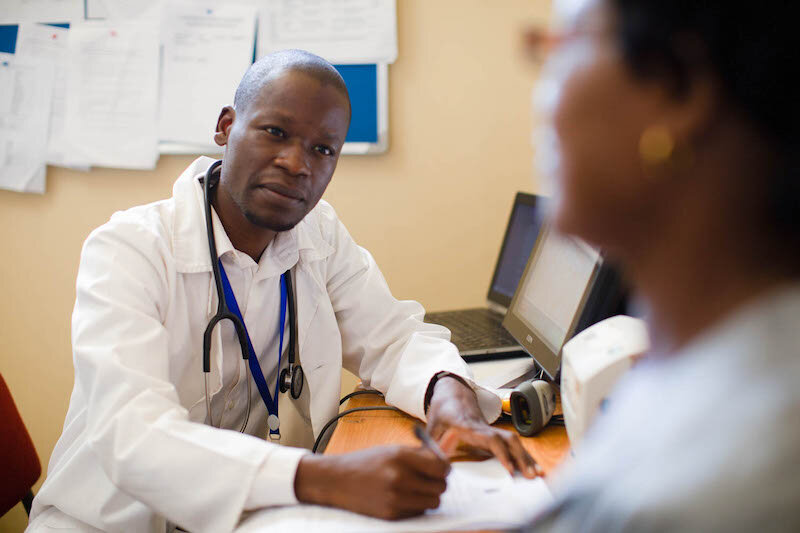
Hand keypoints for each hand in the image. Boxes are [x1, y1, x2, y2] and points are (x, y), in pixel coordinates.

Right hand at [294, 445, 448, 519]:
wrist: (337, 480)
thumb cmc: (367, 462)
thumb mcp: (392, 450)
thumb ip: (420, 454)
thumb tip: (447, 458)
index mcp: (401, 457)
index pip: (441, 467)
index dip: (445, 468)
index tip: (442, 469)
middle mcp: (400, 478)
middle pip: (440, 487)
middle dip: (438, 483)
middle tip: (430, 479)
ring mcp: (395, 499)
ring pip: (433, 502)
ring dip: (428, 496)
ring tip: (415, 489)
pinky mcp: (391, 515)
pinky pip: (418, 512)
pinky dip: (416, 506)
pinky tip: (402, 498)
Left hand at [426, 376, 540, 477]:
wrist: (452, 390)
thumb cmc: (442, 409)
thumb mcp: (432, 425)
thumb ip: (430, 444)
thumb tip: (430, 461)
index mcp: (469, 426)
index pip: (490, 439)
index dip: (502, 453)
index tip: (510, 469)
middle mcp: (483, 427)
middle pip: (508, 440)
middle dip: (521, 458)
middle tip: (531, 475)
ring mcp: (490, 429)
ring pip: (513, 441)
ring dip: (525, 457)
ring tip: (537, 474)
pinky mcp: (493, 433)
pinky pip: (510, 444)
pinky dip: (522, 455)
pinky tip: (531, 466)